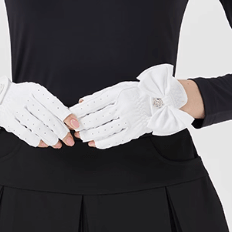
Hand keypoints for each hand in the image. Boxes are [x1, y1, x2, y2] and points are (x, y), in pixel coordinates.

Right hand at [0, 76, 79, 147]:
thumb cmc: (21, 96)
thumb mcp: (34, 93)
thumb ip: (48, 104)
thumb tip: (68, 119)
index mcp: (35, 90)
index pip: (54, 103)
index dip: (66, 115)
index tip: (75, 125)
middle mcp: (25, 98)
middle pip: (47, 117)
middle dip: (61, 131)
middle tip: (69, 140)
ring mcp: (15, 109)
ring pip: (37, 127)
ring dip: (50, 138)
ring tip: (58, 144)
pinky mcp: (7, 120)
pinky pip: (24, 133)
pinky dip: (36, 141)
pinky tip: (43, 144)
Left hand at [69, 64, 194, 149]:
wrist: (162, 100)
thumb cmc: (138, 92)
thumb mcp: (119, 87)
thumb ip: (101, 95)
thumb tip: (82, 101)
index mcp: (117, 93)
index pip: (93, 103)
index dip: (80, 110)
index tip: (70, 114)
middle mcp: (122, 106)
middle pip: (96, 118)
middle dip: (82, 124)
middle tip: (72, 128)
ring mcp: (128, 119)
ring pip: (104, 130)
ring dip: (90, 134)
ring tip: (81, 136)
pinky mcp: (133, 131)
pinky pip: (115, 139)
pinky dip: (103, 142)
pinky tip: (94, 143)